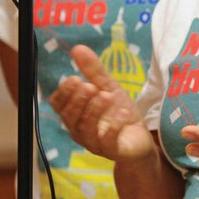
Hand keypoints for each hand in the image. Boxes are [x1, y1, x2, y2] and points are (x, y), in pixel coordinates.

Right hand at [49, 44, 154, 162]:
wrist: (139, 139)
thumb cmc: (117, 113)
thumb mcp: (108, 87)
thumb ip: (93, 71)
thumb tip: (77, 48)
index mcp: (75, 114)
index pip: (59, 105)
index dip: (63, 93)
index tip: (74, 78)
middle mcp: (80, 130)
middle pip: (70, 118)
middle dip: (78, 100)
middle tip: (88, 86)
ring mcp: (95, 143)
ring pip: (86, 130)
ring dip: (95, 111)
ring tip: (106, 96)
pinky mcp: (113, 151)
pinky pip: (108, 141)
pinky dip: (114, 125)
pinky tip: (122, 112)